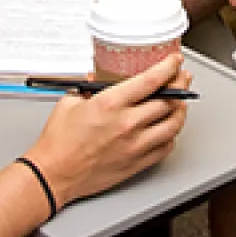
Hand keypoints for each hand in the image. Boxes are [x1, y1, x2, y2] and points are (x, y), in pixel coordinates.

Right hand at [24, 55, 190, 206]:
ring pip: (173, 125)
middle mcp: (127, 123)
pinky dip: (171, 136)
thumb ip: (87, 88)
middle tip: (182, 79)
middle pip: (169, 101)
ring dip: (180, 111)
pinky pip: (166, 147)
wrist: (53, 175)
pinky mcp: (137, 163)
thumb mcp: (69, 103)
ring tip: (180, 103)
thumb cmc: (58, 143)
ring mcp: (135, 145)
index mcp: (111, 104)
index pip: (152, 80)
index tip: (175, 61)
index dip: (169, 67)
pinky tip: (168, 130)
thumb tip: (96, 79)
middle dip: (180, 86)